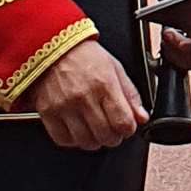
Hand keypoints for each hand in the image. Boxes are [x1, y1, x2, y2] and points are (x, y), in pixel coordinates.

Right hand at [26, 39, 148, 150]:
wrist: (55, 48)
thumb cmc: (86, 57)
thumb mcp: (116, 68)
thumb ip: (131, 94)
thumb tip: (142, 116)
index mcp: (105, 84)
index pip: (123, 121)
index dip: (129, 129)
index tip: (128, 127)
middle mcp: (84, 97)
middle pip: (105, 135)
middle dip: (114, 137)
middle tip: (114, 130)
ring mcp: (64, 107)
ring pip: (85, 142)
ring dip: (95, 141)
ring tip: (97, 130)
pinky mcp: (48, 113)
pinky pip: (64, 140)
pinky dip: (74, 140)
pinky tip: (79, 130)